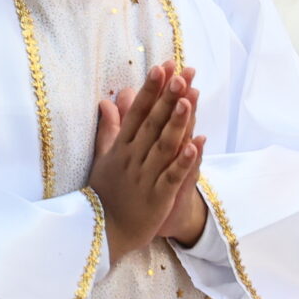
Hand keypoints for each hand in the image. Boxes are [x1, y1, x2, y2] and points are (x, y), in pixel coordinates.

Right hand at [86, 62, 201, 265]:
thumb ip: (108, 129)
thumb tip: (106, 101)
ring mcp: (145, 177)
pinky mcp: (157, 197)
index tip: (163, 67)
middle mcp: (133, 158)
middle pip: (153, 123)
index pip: (138, 112)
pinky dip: (183, 161)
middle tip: (182, 72)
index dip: (151, 89)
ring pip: (163, 146)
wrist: (103, 232)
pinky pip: (171, 176)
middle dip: (168, 96)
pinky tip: (196, 145)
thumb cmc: (105, 193)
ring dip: (176, 122)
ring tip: (188, 99)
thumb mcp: (103, 157)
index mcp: (122, 147)